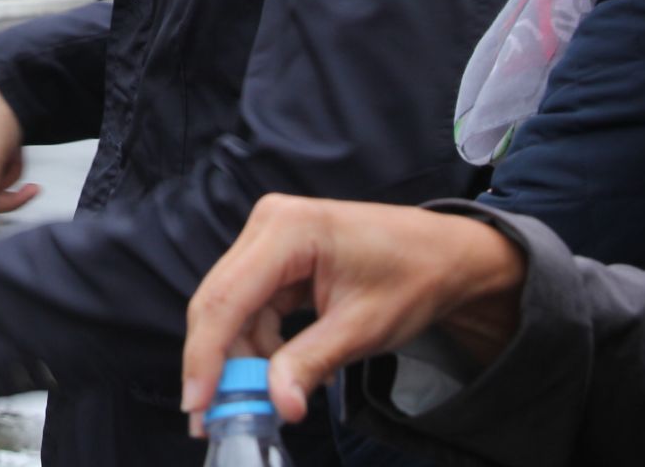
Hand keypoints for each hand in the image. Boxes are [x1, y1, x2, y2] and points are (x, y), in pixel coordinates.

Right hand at [181, 195, 527, 428]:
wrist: (448, 256)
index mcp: (287, 229)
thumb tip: (277, 405)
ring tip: (260, 403)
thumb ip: (311, 363)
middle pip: (218, 302)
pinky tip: (280, 373)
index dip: (206, 355)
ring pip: (230, 310)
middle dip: (215, 363)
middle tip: (210, 419)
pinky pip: (250, 307)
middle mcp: (267, 225)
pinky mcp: (274, 257)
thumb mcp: (363, 328)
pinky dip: (259, 346)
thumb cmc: (415, 278)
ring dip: (239, 359)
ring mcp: (268, 239)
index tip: (197, 406)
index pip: (227, 298)